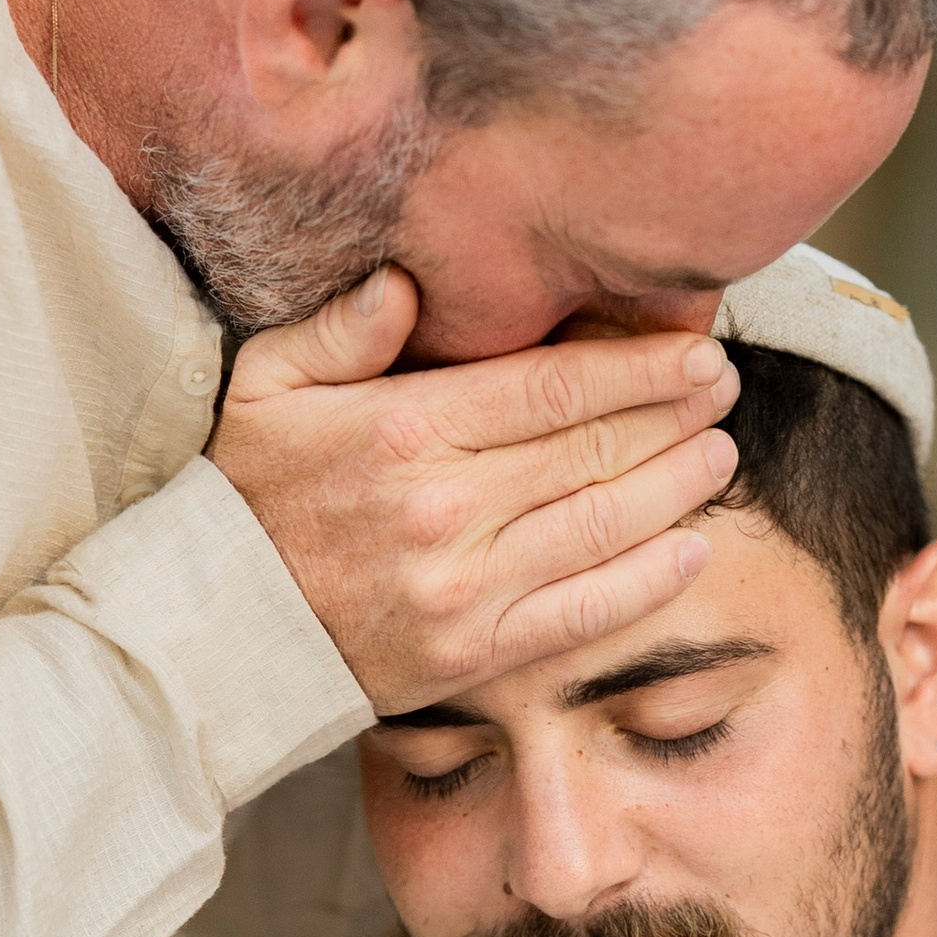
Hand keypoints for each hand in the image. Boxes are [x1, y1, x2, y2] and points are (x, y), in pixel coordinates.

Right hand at [210, 268, 739, 713]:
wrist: (213, 628)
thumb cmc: (243, 495)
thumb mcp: (266, 386)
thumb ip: (340, 329)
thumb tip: (408, 282)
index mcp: (404, 429)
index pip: (552, 387)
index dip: (639, 368)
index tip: (694, 352)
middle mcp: (445, 508)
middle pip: (593, 450)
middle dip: (675, 415)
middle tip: (723, 389)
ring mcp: (464, 587)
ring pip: (604, 526)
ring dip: (677, 487)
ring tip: (719, 455)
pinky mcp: (473, 654)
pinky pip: (583, 613)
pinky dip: (648, 581)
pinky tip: (691, 548)